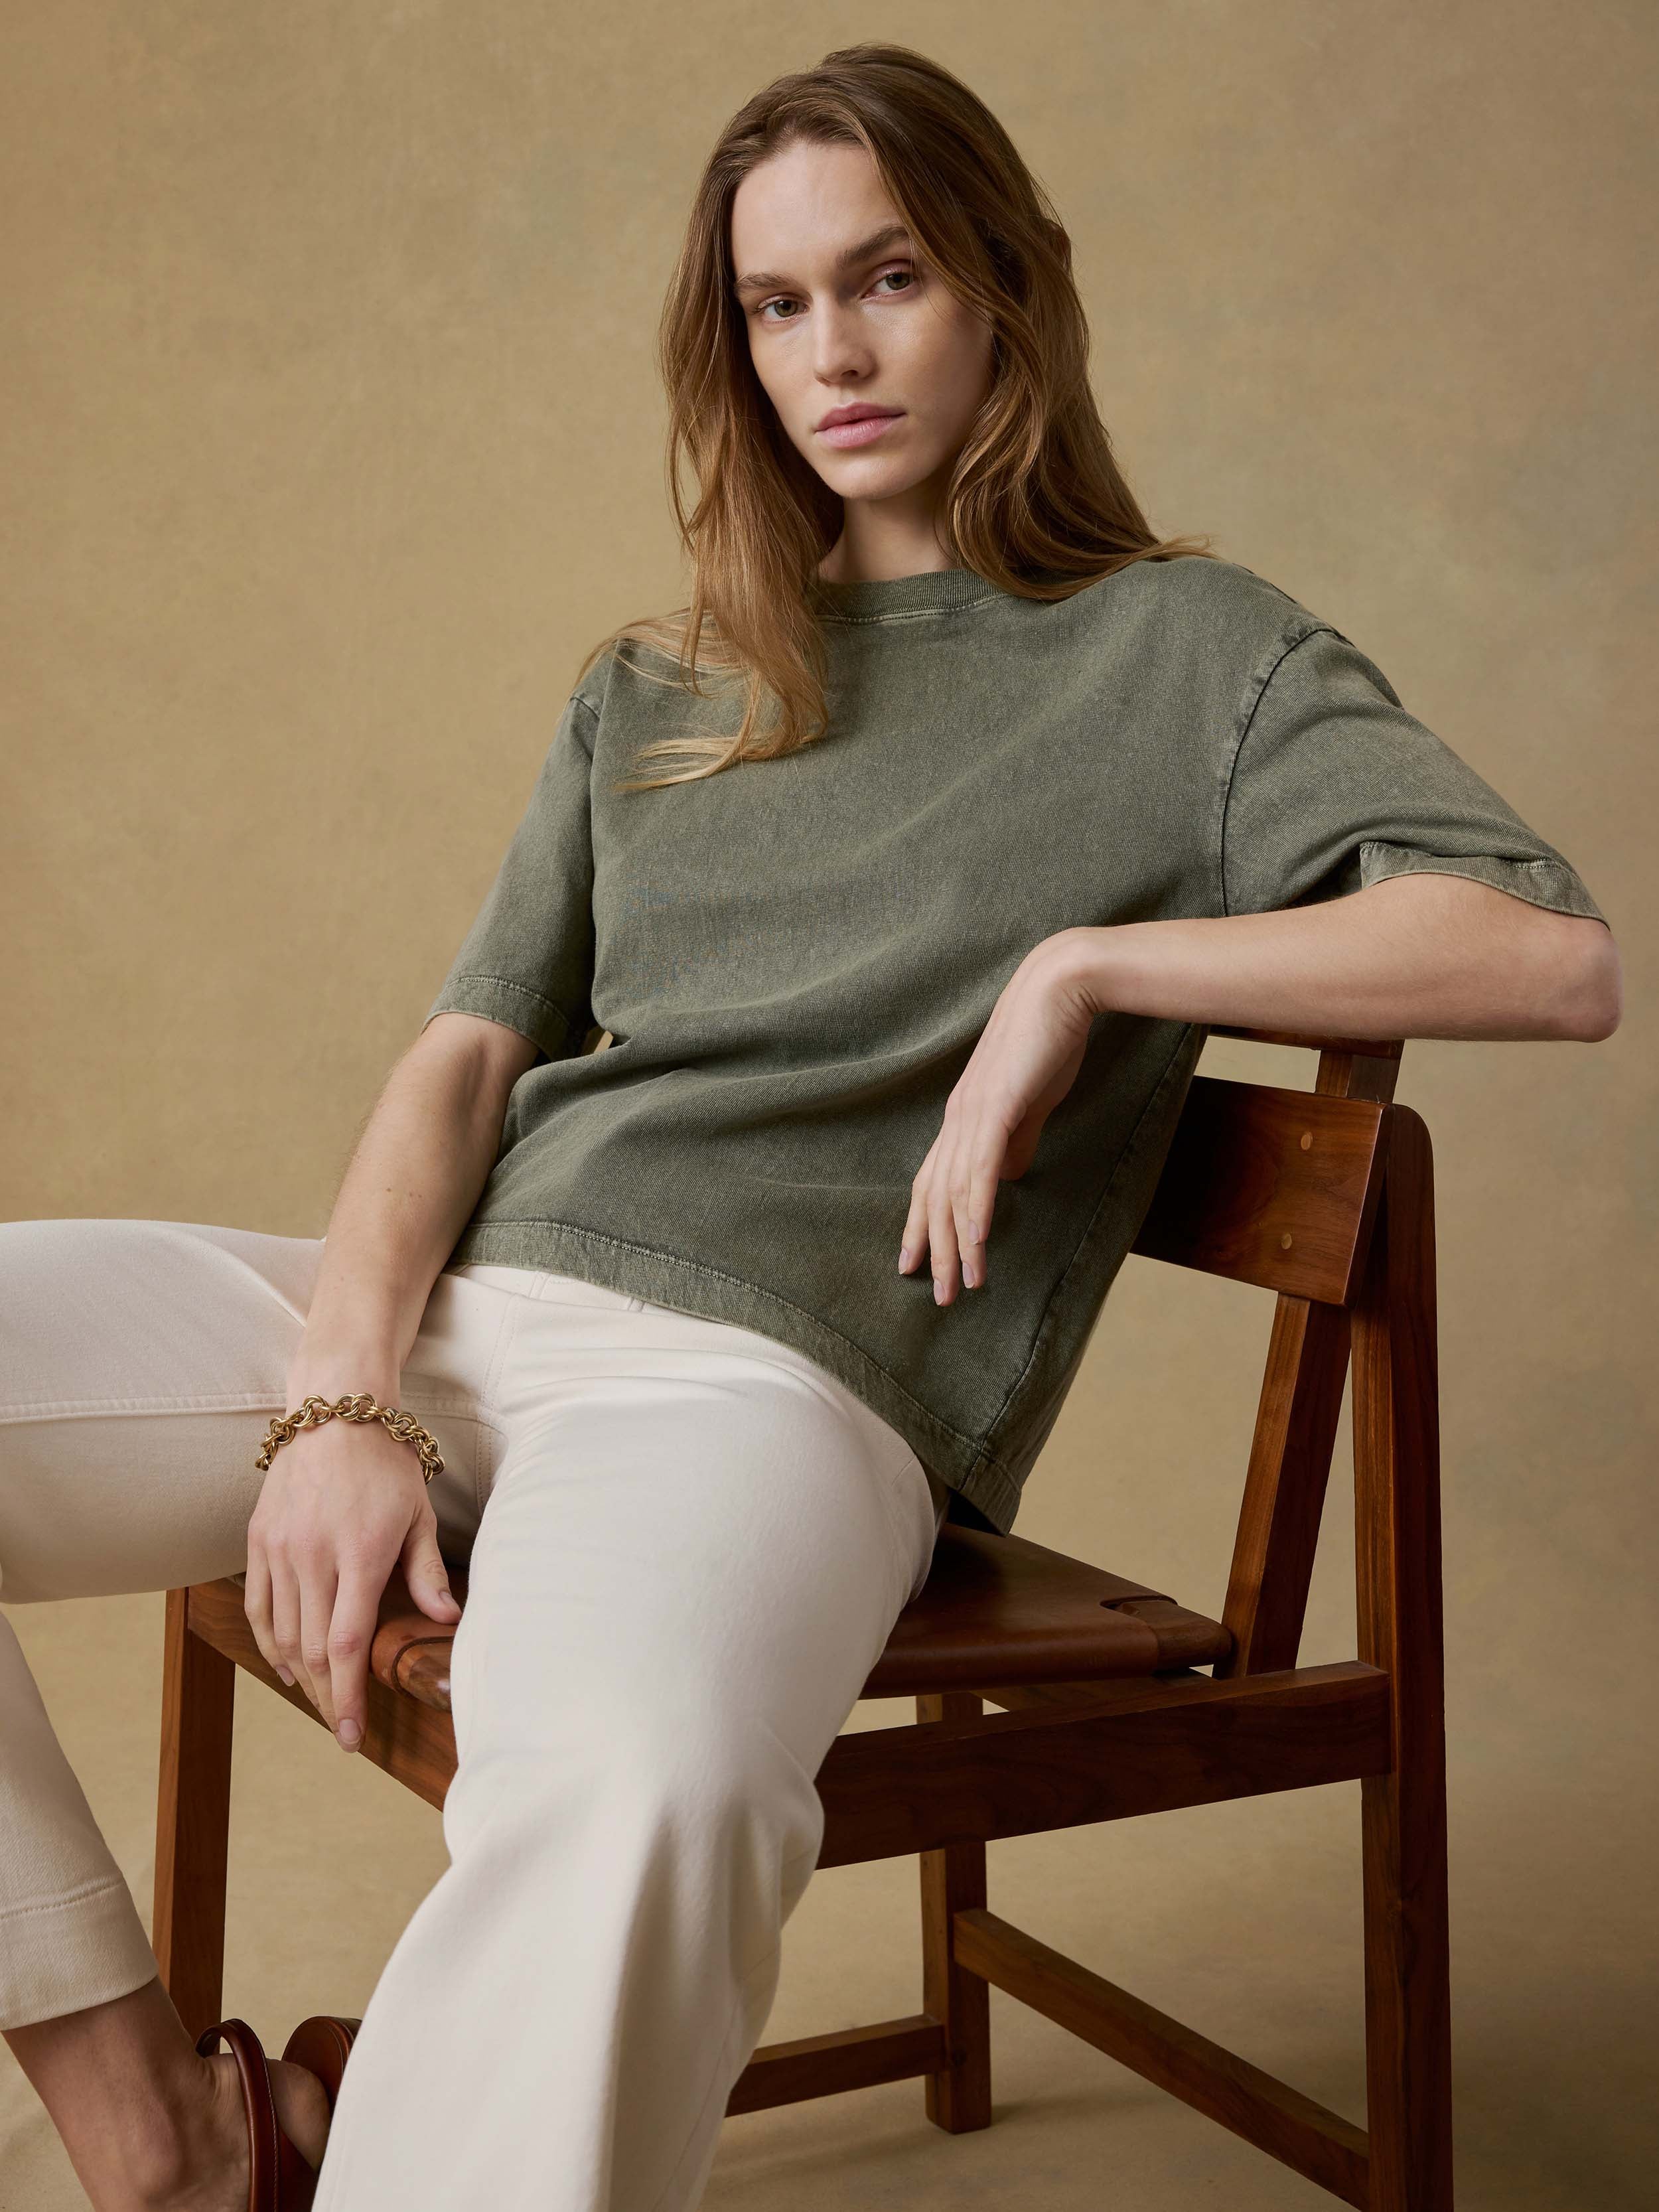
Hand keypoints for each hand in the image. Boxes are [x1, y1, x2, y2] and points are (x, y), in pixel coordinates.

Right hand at [244, 1393, 460, 1751]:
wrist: (336, 1411)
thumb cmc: (387, 1463)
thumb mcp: (418, 1515)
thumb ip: (426, 1572)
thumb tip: (447, 1621)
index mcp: (359, 1555)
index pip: (344, 1646)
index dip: (346, 1698)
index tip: (352, 1736)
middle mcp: (313, 1556)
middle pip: (310, 1650)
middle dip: (326, 1697)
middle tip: (341, 1726)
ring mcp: (280, 1548)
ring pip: (280, 1633)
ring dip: (298, 1675)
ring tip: (320, 1698)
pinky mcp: (259, 1538)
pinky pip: (256, 1604)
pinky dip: (267, 1640)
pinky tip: (284, 1663)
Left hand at [898, 931, 1097, 1304]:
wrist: (1060, 988)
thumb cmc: (1048, 1040)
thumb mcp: (1029, 1101)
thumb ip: (1016, 1139)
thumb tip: (1008, 1177)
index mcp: (963, 1117)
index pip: (932, 1181)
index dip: (921, 1225)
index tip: (915, 1264)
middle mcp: (957, 1118)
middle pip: (934, 1196)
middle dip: (934, 1250)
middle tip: (939, 1295)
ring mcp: (973, 1113)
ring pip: (953, 1191)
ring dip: (956, 1243)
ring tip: (962, 1284)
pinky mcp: (996, 1107)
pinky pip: (980, 1168)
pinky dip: (975, 1207)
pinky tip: (975, 1240)